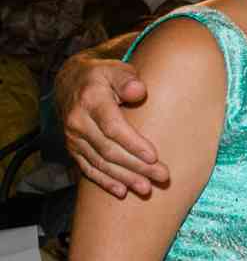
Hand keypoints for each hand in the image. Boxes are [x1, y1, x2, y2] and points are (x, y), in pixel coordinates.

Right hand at [57, 56, 167, 196]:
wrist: (69, 82)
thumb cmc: (102, 75)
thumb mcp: (115, 68)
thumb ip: (127, 79)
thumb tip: (138, 91)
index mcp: (91, 100)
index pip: (113, 127)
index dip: (133, 144)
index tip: (154, 156)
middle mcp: (78, 121)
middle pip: (109, 150)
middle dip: (136, 166)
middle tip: (162, 177)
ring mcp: (74, 138)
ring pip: (100, 163)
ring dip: (124, 178)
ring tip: (146, 189)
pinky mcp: (73, 149)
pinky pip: (88, 169)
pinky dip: (104, 182)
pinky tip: (122, 192)